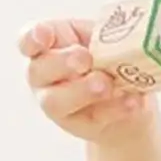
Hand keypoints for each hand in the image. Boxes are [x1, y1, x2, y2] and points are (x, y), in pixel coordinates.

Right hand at [19, 17, 154, 145]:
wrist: (131, 97)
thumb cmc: (110, 57)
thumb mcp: (107, 37)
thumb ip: (104, 36)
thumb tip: (117, 41)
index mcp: (48, 45)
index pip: (28, 40)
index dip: (32, 37)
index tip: (44, 36)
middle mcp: (44, 75)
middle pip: (37, 70)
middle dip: (61, 62)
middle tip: (85, 59)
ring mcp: (56, 102)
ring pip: (55, 101)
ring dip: (81, 91)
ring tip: (107, 85)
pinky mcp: (78, 125)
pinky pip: (91, 118)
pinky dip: (114, 109)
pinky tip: (132, 101)